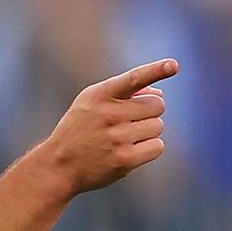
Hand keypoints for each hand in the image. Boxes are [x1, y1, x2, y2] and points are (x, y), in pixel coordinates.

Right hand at [37, 58, 177, 193]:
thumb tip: (159, 93)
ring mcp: (117, 138)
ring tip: (123, 138)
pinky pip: (157, 147)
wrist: (58, 165)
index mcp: (99, 95)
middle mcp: (108, 114)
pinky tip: (129, 151)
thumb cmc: (79, 129)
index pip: (133, 79)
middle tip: (128, 122)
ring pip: (158, 126)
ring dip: (147, 132)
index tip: (173, 65)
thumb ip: (123, 94)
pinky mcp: (125, 160)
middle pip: (157, 105)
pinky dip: (148, 149)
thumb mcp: (90, 104)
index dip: (155, 70)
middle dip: (148, 112)